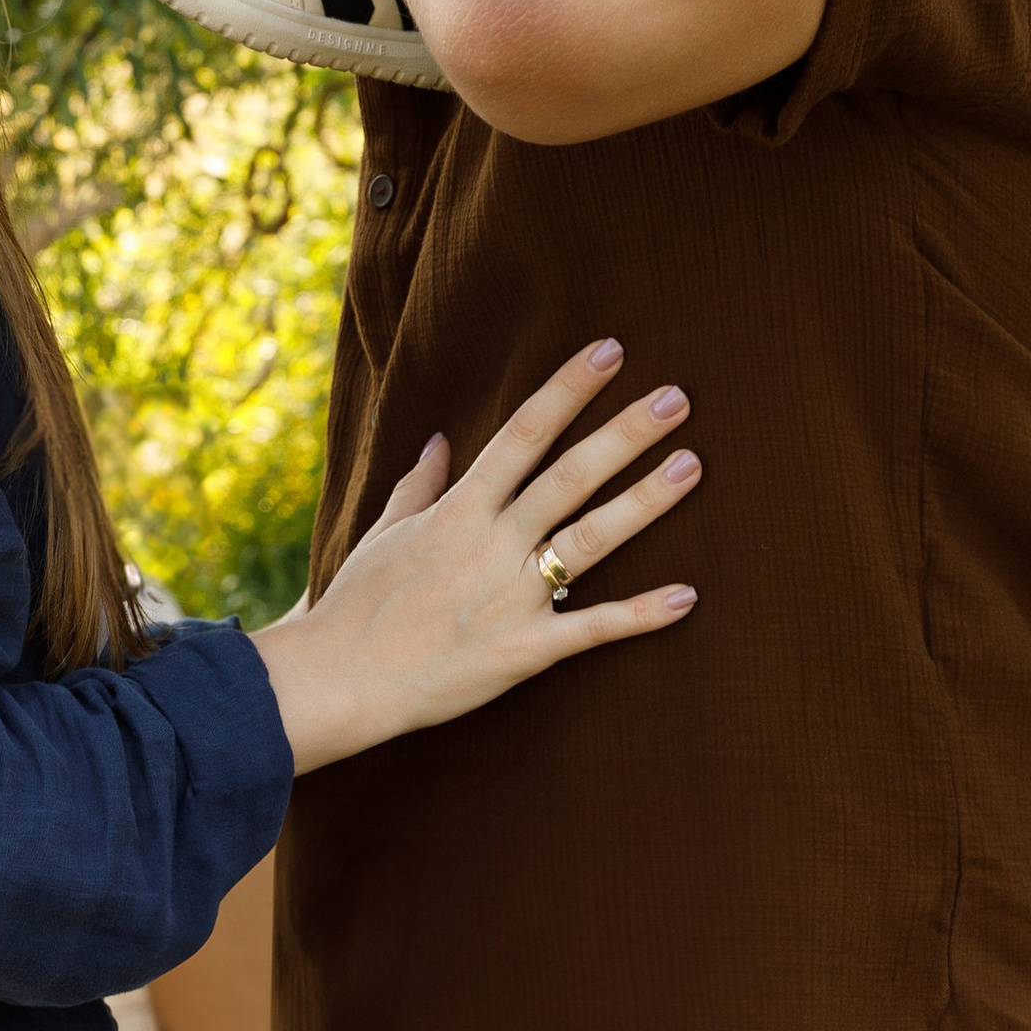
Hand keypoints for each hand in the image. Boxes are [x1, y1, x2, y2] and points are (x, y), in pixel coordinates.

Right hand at [250, 339, 700, 772]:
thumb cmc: (357, 604)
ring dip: (644, 502)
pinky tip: (687, 596)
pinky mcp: (525, 649)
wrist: (340, 679)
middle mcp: (492, 542)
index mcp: (459, 509)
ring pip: (590, 539)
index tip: (609, 351)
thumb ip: (419, 485)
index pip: (523, 432)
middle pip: (570, 475)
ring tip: (691, 465)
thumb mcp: (384, 532)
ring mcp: (512, 595)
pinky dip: (641, 614)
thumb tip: (439, 441)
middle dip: (625, 433)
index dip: (568, 389)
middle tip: (677, 397)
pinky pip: (592, 628)